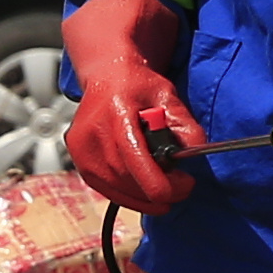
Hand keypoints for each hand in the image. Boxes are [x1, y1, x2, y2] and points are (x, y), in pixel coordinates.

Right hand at [61, 0, 204, 215]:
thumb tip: (194, 153)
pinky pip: (106, 189)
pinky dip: (130, 195)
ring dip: (145, 197)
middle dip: (160, 191)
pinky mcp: (78, 160)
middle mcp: (93, 133)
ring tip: (164, 186)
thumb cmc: (138, 85)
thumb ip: (185, 125)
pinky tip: (145, 190)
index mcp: (117, 114)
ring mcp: (81, 149)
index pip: (137, 163)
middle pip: (129, 180)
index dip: (164, 184)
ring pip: (118, 190)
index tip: (185, 185)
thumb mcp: (169, 97)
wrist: (107, 75)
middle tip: (181, 186)